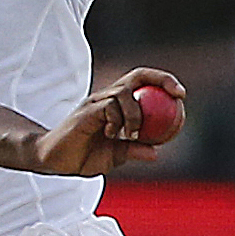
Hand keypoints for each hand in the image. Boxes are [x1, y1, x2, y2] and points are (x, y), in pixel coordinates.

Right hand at [29, 69, 185, 176]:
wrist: (53, 160)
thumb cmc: (81, 157)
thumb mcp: (113, 156)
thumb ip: (133, 150)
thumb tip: (156, 152)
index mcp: (115, 104)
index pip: (142, 83)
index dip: (163, 83)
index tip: (181, 96)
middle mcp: (106, 97)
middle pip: (137, 75)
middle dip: (161, 79)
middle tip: (177, 95)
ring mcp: (96, 102)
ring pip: (124, 93)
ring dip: (135, 115)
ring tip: (131, 135)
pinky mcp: (86, 110)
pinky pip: (109, 107)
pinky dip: (116, 121)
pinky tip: (111, 135)